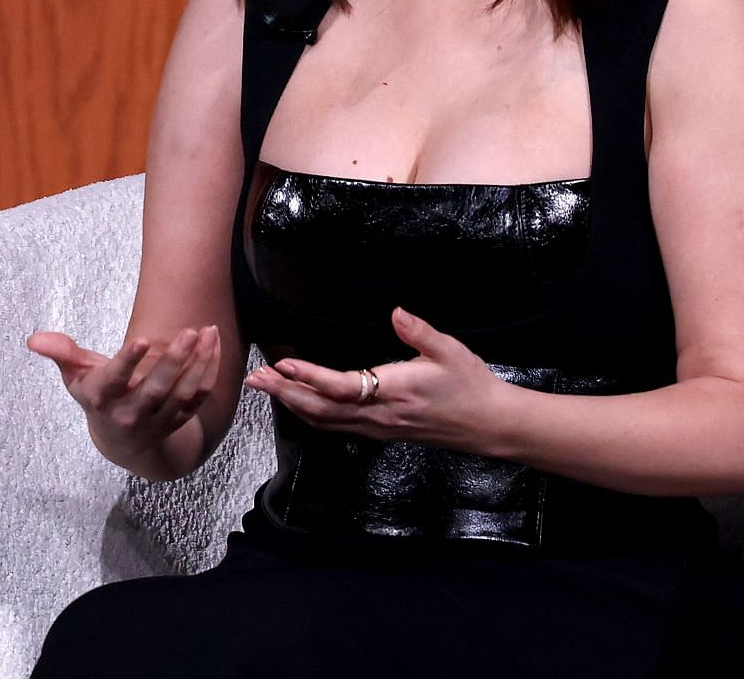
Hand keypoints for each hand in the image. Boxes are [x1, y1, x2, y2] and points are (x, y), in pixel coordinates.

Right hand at [25, 324, 219, 448]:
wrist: (122, 442)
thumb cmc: (97, 396)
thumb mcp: (75, 377)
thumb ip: (61, 353)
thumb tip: (33, 339)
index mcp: (102, 399)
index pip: (115, 381)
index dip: (127, 362)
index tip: (142, 340)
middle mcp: (129, 415)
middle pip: (155, 389)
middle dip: (174, 360)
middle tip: (189, 331)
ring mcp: (156, 421)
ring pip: (182, 394)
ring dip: (198, 364)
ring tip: (208, 333)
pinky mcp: (178, 421)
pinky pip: (197, 399)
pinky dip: (208, 374)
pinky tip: (214, 347)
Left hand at [241, 306, 509, 454]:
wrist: (490, 426)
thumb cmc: (471, 386)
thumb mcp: (451, 352)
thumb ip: (420, 332)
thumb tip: (397, 312)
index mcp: (393, 392)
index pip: (341, 387)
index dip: (309, 377)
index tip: (283, 364)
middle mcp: (379, 415)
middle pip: (320, 409)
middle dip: (284, 394)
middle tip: (253, 379)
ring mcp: (378, 427)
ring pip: (324, 421)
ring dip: (291, 404)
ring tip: (265, 387)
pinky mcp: (381, 431)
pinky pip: (337, 426)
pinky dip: (310, 414)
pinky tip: (297, 403)